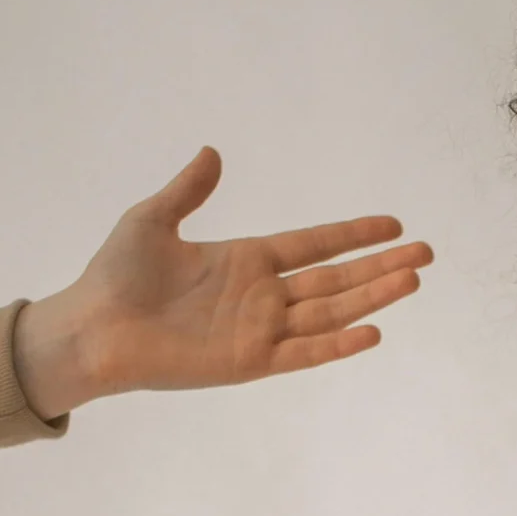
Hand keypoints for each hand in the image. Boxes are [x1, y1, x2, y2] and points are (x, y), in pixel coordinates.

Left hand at [69, 146, 434, 397]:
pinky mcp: (251, 363)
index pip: (317, 244)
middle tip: (426, 253)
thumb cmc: (115, 276)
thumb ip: (189, 190)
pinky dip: (339, 345)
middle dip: (382, 266)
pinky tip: (374, 332)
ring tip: (412, 281)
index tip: (395, 224)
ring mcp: (262, 330)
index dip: (355, 234)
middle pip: (338, 278)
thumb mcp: (151, 220)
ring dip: (373, 298)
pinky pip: (305, 353)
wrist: (91, 331)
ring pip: (332, 312)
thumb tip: (214, 152)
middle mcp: (264, 296)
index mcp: (247, 260)